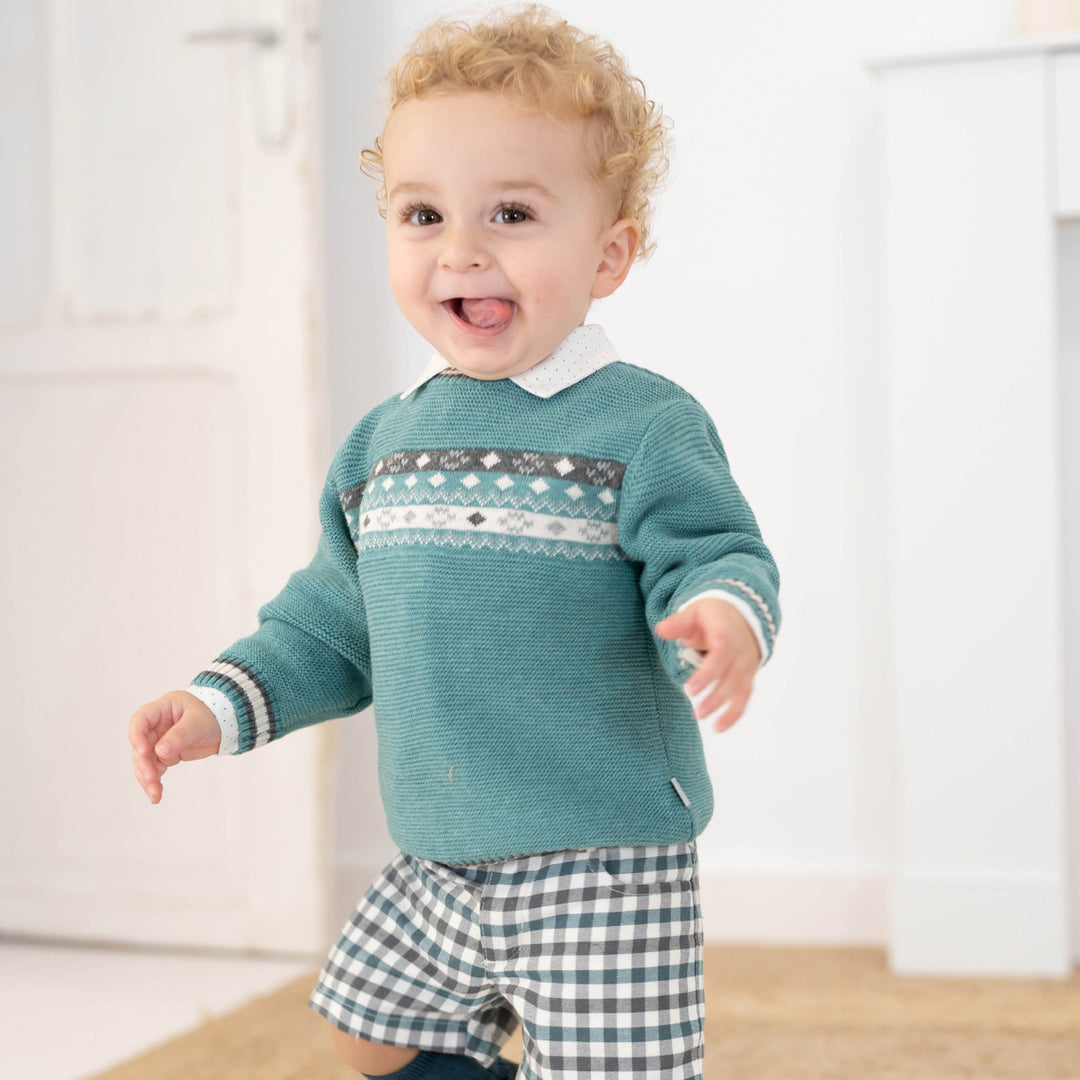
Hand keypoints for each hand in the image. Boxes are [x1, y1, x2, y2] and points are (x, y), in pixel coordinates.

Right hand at [128, 690, 220, 803]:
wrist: (225, 726)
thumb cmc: (212, 715)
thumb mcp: (199, 722)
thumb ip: (180, 735)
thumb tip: (160, 751)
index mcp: (163, 709)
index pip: (140, 720)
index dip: (136, 736)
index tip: (143, 751)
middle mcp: (157, 726)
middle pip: (141, 745)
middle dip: (143, 763)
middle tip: (151, 778)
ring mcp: (160, 741)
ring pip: (145, 761)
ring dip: (147, 777)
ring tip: (154, 793)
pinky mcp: (165, 755)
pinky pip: (155, 769)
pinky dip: (154, 782)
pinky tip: (156, 795)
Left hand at [654, 598, 760, 732]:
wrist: (742, 616)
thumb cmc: (711, 617)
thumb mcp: (693, 614)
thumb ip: (678, 624)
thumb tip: (661, 629)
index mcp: (726, 633)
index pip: (721, 653)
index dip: (708, 673)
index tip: (691, 689)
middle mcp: (740, 651)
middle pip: (730, 676)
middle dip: (714, 696)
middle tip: (696, 711)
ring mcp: (746, 665)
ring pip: (739, 689)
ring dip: (724, 708)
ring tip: (701, 719)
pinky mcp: (748, 677)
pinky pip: (744, 697)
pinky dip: (734, 714)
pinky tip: (718, 728)